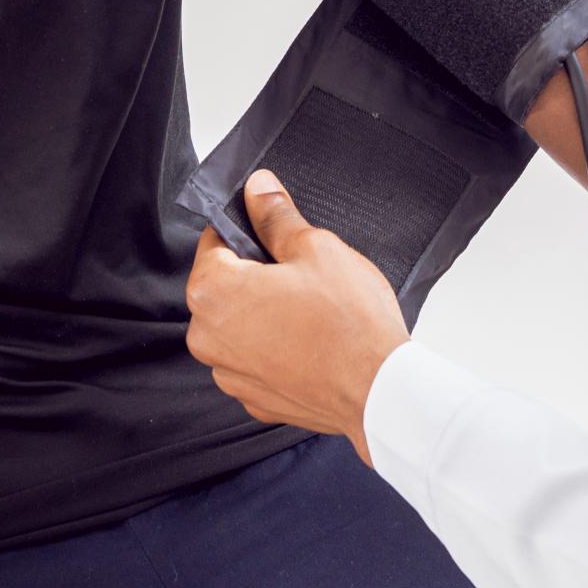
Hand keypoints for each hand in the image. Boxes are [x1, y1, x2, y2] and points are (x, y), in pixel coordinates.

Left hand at [186, 171, 410, 465]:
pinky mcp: (254, 398)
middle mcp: (208, 337)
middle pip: (223, 286)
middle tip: (302, 273)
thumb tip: (258, 189)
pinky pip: (257, 360)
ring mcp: (230, 374)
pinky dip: (277, 349)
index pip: (213, 241)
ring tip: (312, 311)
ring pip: (240, 325)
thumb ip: (276, 216)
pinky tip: (312, 342)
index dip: (246, 230)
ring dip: (265, 314)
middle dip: (256, 274)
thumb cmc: (349, 322)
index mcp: (212, 292)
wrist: (379, 390)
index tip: (272, 233)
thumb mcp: (316, 248)